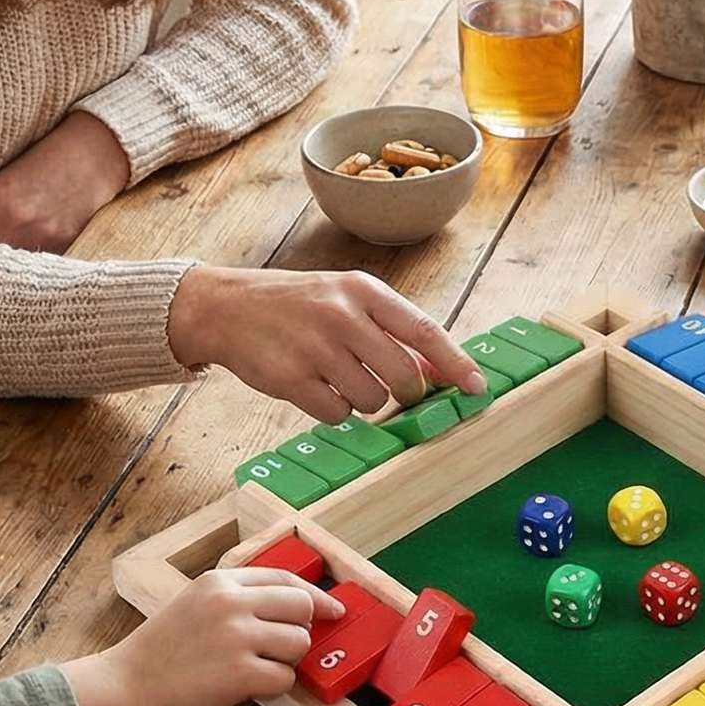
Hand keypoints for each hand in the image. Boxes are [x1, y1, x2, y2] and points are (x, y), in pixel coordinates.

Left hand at [0, 110, 131, 252]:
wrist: (91, 154)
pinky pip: (41, 266)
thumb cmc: (45, 162)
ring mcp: (39, 235)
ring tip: (19, 254)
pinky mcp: (64, 244)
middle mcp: (11, 222)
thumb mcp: (3, 181)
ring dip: (13, 266)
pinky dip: (38, 264)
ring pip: (14, 268)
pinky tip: (43, 248)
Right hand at [63, 567, 342, 705]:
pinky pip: (285, 679)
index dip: (316, 596)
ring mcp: (237, 637)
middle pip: (302, 606)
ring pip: (299, 644)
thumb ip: (234, 599)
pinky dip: (273, 688)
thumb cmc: (157, 654)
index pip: (286, 578)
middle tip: (282, 650)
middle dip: (301, 631)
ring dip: (285, 662)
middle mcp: (231, 602)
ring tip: (253, 671)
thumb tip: (289, 607)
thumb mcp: (192, 604)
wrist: (122, 686)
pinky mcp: (240, 674)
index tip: (333, 610)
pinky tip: (246, 689)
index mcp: (219, 581)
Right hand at [166, 264, 484, 421]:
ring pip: (371, 400)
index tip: (477, 387)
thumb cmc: (299, 305)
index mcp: (363, 290)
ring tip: (338, 375)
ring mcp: (315, 348)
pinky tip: (314, 386)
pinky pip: (336, 414)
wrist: (227, 307)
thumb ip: (392, 330)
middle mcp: (342, 315)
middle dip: (406, 393)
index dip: (455, 363)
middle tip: (393, 389)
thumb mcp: (347, 299)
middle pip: (403, 376)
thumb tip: (440, 371)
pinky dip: (333, 410)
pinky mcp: (290, 379)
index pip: (423, 330)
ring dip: (363, 400)